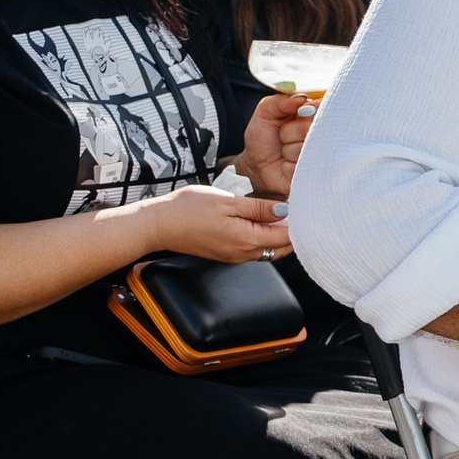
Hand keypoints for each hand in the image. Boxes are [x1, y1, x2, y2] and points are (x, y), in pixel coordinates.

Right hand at [143, 183, 291, 261]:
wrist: (157, 225)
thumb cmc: (187, 209)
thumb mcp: (228, 202)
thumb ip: (259, 208)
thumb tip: (285, 211)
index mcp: (247, 240)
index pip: (286, 237)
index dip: (297, 222)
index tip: (301, 206)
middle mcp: (243, 254)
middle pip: (281, 247)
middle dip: (291, 231)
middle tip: (294, 209)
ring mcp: (234, 256)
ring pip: (268, 249)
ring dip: (276, 234)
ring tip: (276, 213)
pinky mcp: (225, 254)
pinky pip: (253, 249)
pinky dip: (262, 237)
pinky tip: (258, 221)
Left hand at [240, 90, 318, 196]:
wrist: (257, 167)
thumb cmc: (264, 138)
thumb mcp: (265, 112)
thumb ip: (280, 102)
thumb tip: (301, 98)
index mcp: (313, 114)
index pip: (324, 105)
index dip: (311, 108)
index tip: (300, 113)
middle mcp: (322, 133)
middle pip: (314, 126)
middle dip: (291, 131)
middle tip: (282, 136)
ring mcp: (323, 154)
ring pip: (306, 146)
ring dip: (288, 150)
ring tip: (285, 152)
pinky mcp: (320, 171)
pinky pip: (305, 164)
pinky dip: (291, 165)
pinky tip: (289, 165)